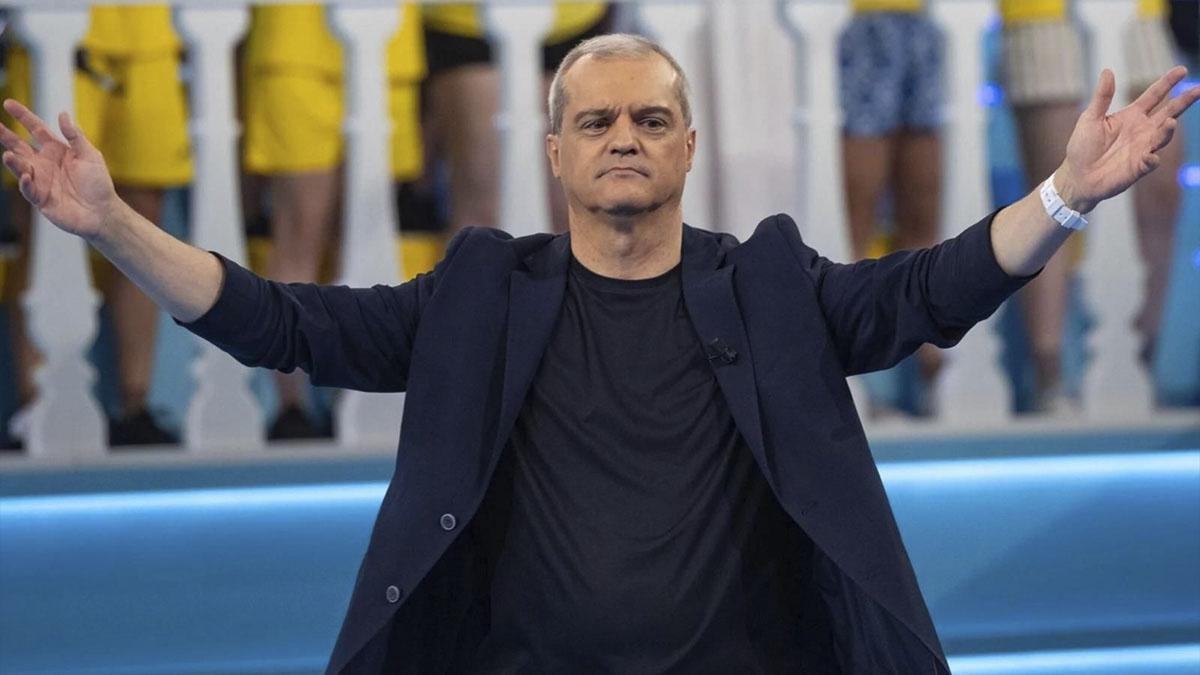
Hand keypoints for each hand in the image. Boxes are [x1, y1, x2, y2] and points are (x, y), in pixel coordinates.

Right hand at [0, 98, 119, 240]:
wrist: (102, 212)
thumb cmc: (98, 183)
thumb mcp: (90, 155)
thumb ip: (75, 136)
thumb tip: (62, 114)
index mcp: (57, 150)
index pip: (36, 129)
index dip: (23, 117)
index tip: (8, 103)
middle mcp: (45, 163)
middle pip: (20, 146)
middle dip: (6, 136)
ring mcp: (41, 180)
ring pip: (20, 167)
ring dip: (13, 162)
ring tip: (8, 155)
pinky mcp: (40, 198)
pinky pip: (28, 189)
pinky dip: (25, 182)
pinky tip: (25, 176)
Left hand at [1055, 66, 1199, 213]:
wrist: (1077, 176)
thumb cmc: (1082, 147)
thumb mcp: (1090, 118)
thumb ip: (1102, 97)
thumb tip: (1108, 71)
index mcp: (1132, 115)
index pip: (1154, 95)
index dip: (1168, 83)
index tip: (1182, 70)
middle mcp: (1142, 130)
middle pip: (1169, 112)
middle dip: (1184, 101)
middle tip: (1198, 89)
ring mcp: (1143, 148)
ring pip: (1163, 136)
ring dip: (1167, 130)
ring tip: (1169, 122)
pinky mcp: (1138, 167)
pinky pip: (1150, 162)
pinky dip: (1151, 158)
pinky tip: (1150, 156)